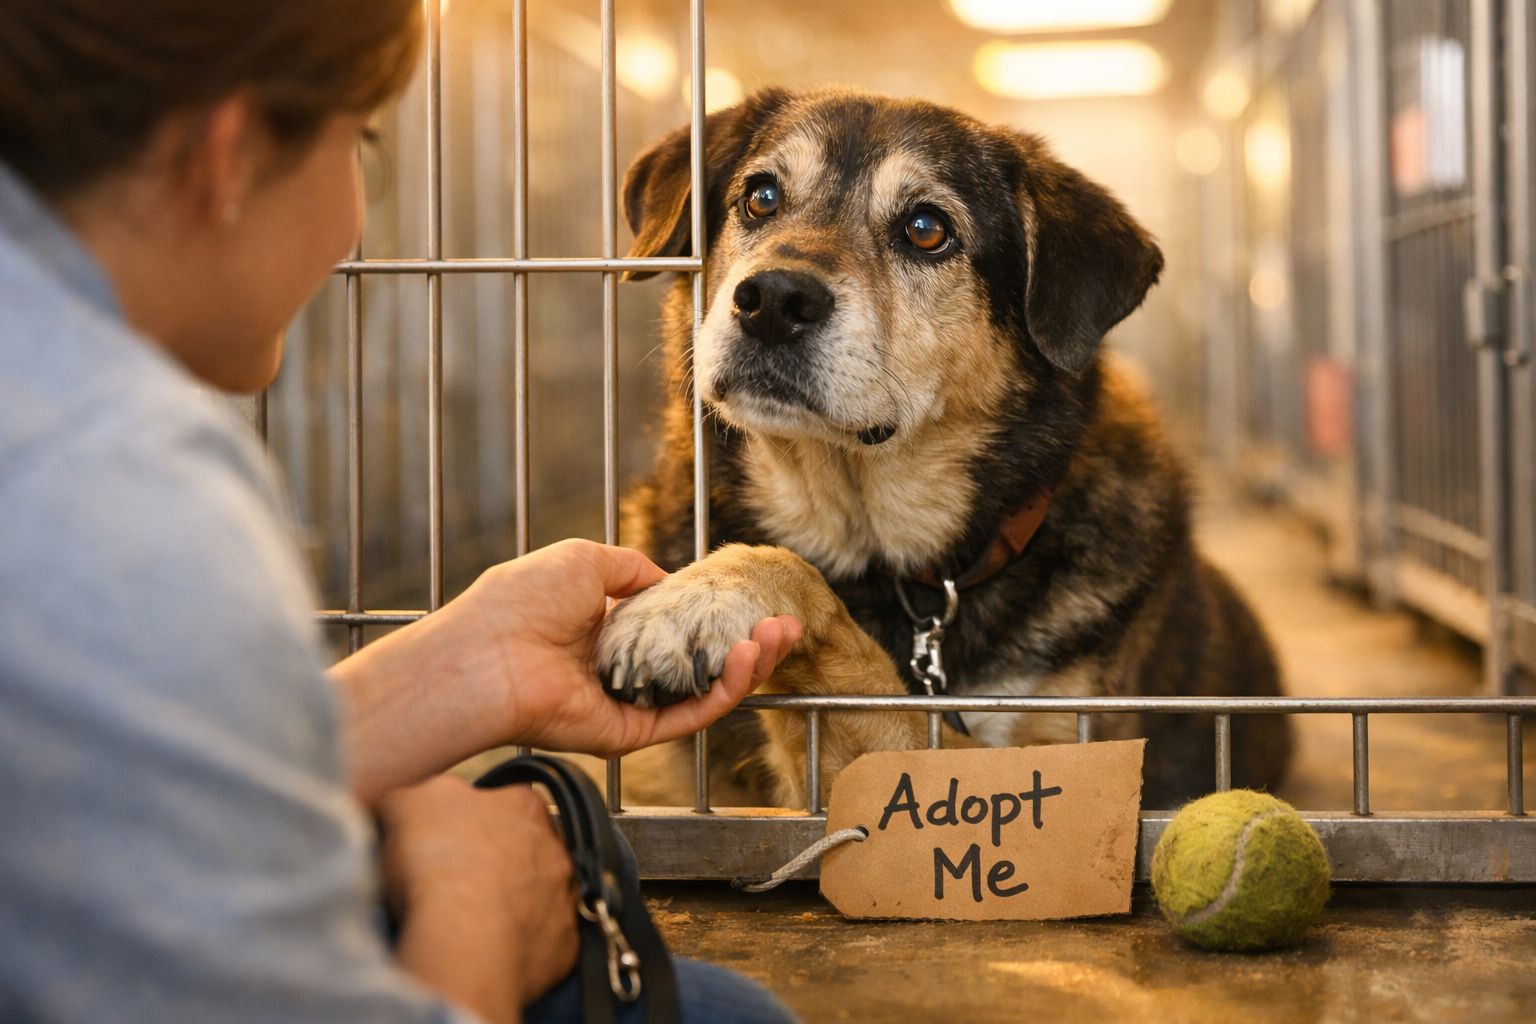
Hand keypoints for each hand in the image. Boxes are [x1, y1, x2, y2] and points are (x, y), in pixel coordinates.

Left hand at [334, 539, 800, 804]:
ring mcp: (628, 704)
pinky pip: (688, 717)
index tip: (756, 600)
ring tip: (779, 637)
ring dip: (749, 666)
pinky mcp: (629, 735)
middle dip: (749, 644)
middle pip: (701, 662)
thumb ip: (632, 568)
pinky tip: (747, 659)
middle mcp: (621, 669)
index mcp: (606, 629)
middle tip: (787, 625)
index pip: (678, 627)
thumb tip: (667, 578)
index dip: (718, 615)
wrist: (483, 657)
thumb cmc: (518, 603)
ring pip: (703, 691)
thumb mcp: (584, 560)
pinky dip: (724, 690)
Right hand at [380, 775, 577, 1018]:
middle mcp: (555, 848)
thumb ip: (413, 796)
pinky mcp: (563, 944)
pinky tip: (487, 948)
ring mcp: (563, 897)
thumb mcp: (407, 804)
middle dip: (496, 862)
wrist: (466, 939)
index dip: (473, 818)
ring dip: (510, 903)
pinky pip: (542, 940)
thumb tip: (409, 803)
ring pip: (537, 895)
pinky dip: (518, 943)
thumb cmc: (440, 863)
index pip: (506, 800)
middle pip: (525, 849)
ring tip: (469, 920)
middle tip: (458, 882)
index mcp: (524, 805)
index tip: (449, 838)